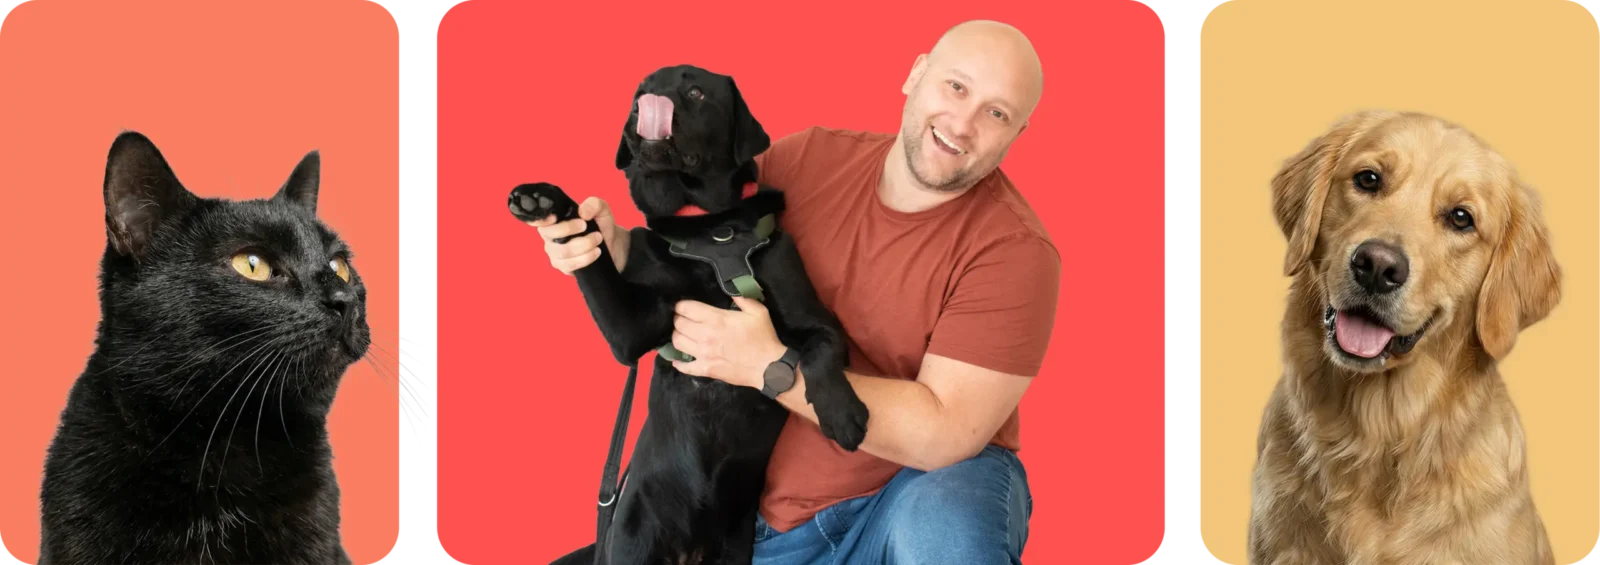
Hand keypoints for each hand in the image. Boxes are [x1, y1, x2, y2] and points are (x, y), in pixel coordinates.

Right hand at [525, 197, 629, 273]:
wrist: (612, 245)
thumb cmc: (601, 225)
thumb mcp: (601, 210)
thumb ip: (594, 204)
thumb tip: (582, 212)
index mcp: (554, 219)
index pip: (538, 219)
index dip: (540, 219)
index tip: (553, 218)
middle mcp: (550, 236)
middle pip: (548, 234)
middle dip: (568, 228)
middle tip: (585, 225)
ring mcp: (555, 252)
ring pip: (562, 251)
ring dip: (582, 244)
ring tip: (598, 238)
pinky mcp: (564, 266)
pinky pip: (569, 265)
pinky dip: (585, 258)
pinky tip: (596, 252)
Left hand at [669, 297, 786, 388]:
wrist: (769, 367)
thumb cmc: (763, 338)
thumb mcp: (758, 311)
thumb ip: (742, 298)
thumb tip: (730, 288)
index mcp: (716, 319)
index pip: (686, 308)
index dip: (681, 305)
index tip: (682, 306)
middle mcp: (705, 335)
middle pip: (678, 324)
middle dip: (678, 319)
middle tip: (683, 319)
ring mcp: (703, 354)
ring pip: (677, 343)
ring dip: (678, 336)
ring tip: (683, 335)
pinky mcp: (705, 369)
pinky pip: (684, 367)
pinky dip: (679, 363)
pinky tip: (679, 359)